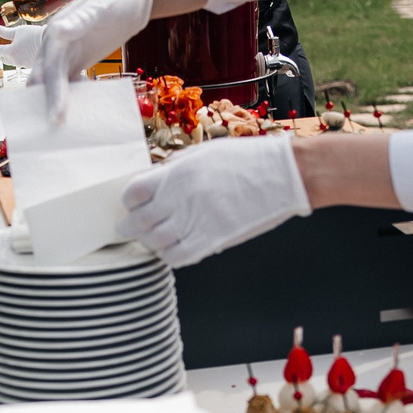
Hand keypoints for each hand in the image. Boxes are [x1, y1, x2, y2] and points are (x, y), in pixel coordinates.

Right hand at [24, 0, 154, 124]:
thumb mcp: (101, 7)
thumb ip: (81, 19)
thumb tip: (58, 30)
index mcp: (56, 35)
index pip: (49, 71)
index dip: (51, 96)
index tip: (56, 120)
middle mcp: (54, 47)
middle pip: (42, 83)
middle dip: (42, 108)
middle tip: (52, 137)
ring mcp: (65, 55)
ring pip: (52, 87)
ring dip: (54, 106)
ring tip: (64, 133)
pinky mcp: (77, 62)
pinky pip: (69, 86)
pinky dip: (72, 100)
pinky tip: (84, 115)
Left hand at [117, 135, 310, 267]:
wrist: (283, 175)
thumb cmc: (247, 161)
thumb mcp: (203, 154)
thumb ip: (173, 169)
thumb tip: (151, 183)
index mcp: (175, 173)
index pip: (131, 194)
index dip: (129, 203)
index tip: (133, 206)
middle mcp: (179, 198)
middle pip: (137, 223)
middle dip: (131, 228)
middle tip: (132, 229)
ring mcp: (194, 221)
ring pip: (154, 244)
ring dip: (151, 243)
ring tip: (157, 239)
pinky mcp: (211, 240)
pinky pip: (177, 258)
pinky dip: (172, 256)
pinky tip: (178, 249)